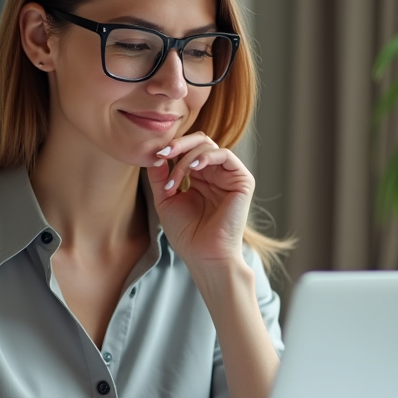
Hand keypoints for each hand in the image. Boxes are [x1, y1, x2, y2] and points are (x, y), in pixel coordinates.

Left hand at [147, 133, 253, 269]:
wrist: (204, 255)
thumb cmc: (187, 234)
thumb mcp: (166, 200)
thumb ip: (160, 177)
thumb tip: (157, 154)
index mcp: (201, 178)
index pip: (188, 149)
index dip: (171, 149)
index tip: (154, 156)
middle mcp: (216, 174)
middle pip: (199, 141)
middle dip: (178, 144)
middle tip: (162, 153)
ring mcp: (230, 176)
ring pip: (209, 146)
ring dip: (186, 158)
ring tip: (175, 180)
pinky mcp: (242, 181)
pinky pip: (225, 155)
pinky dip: (206, 156)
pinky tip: (193, 167)